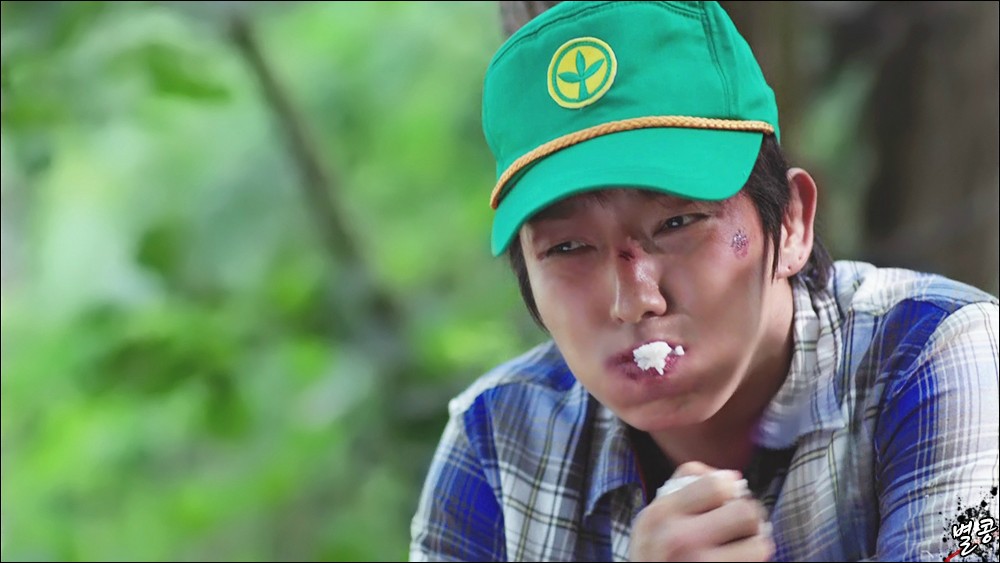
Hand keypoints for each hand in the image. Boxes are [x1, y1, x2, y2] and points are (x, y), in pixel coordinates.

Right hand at [629, 461, 774, 561]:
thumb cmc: (654, 554)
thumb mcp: (652, 518)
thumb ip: (681, 485)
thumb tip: (730, 476)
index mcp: (661, 513)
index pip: (715, 484)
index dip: (730, 488)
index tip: (728, 497)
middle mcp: (679, 539)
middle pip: (744, 512)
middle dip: (748, 516)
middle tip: (741, 524)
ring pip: (758, 545)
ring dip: (755, 544)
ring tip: (743, 546)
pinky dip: (751, 561)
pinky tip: (737, 560)